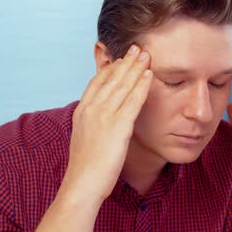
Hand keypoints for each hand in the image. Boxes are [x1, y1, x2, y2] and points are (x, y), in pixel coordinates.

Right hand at [63, 45, 152, 202]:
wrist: (82, 184)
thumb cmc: (85, 167)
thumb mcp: (84, 138)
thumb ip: (92, 124)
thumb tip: (99, 120)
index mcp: (82, 111)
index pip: (97, 82)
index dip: (111, 68)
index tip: (121, 58)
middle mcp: (91, 109)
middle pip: (111, 79)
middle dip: (126, 62)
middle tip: (138, 48)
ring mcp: (104, 116)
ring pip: (123, 86)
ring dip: (136, 68)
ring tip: (146, 55)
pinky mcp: (118, 126)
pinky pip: (133, 100)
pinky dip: (142, 85)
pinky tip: (149, 75)